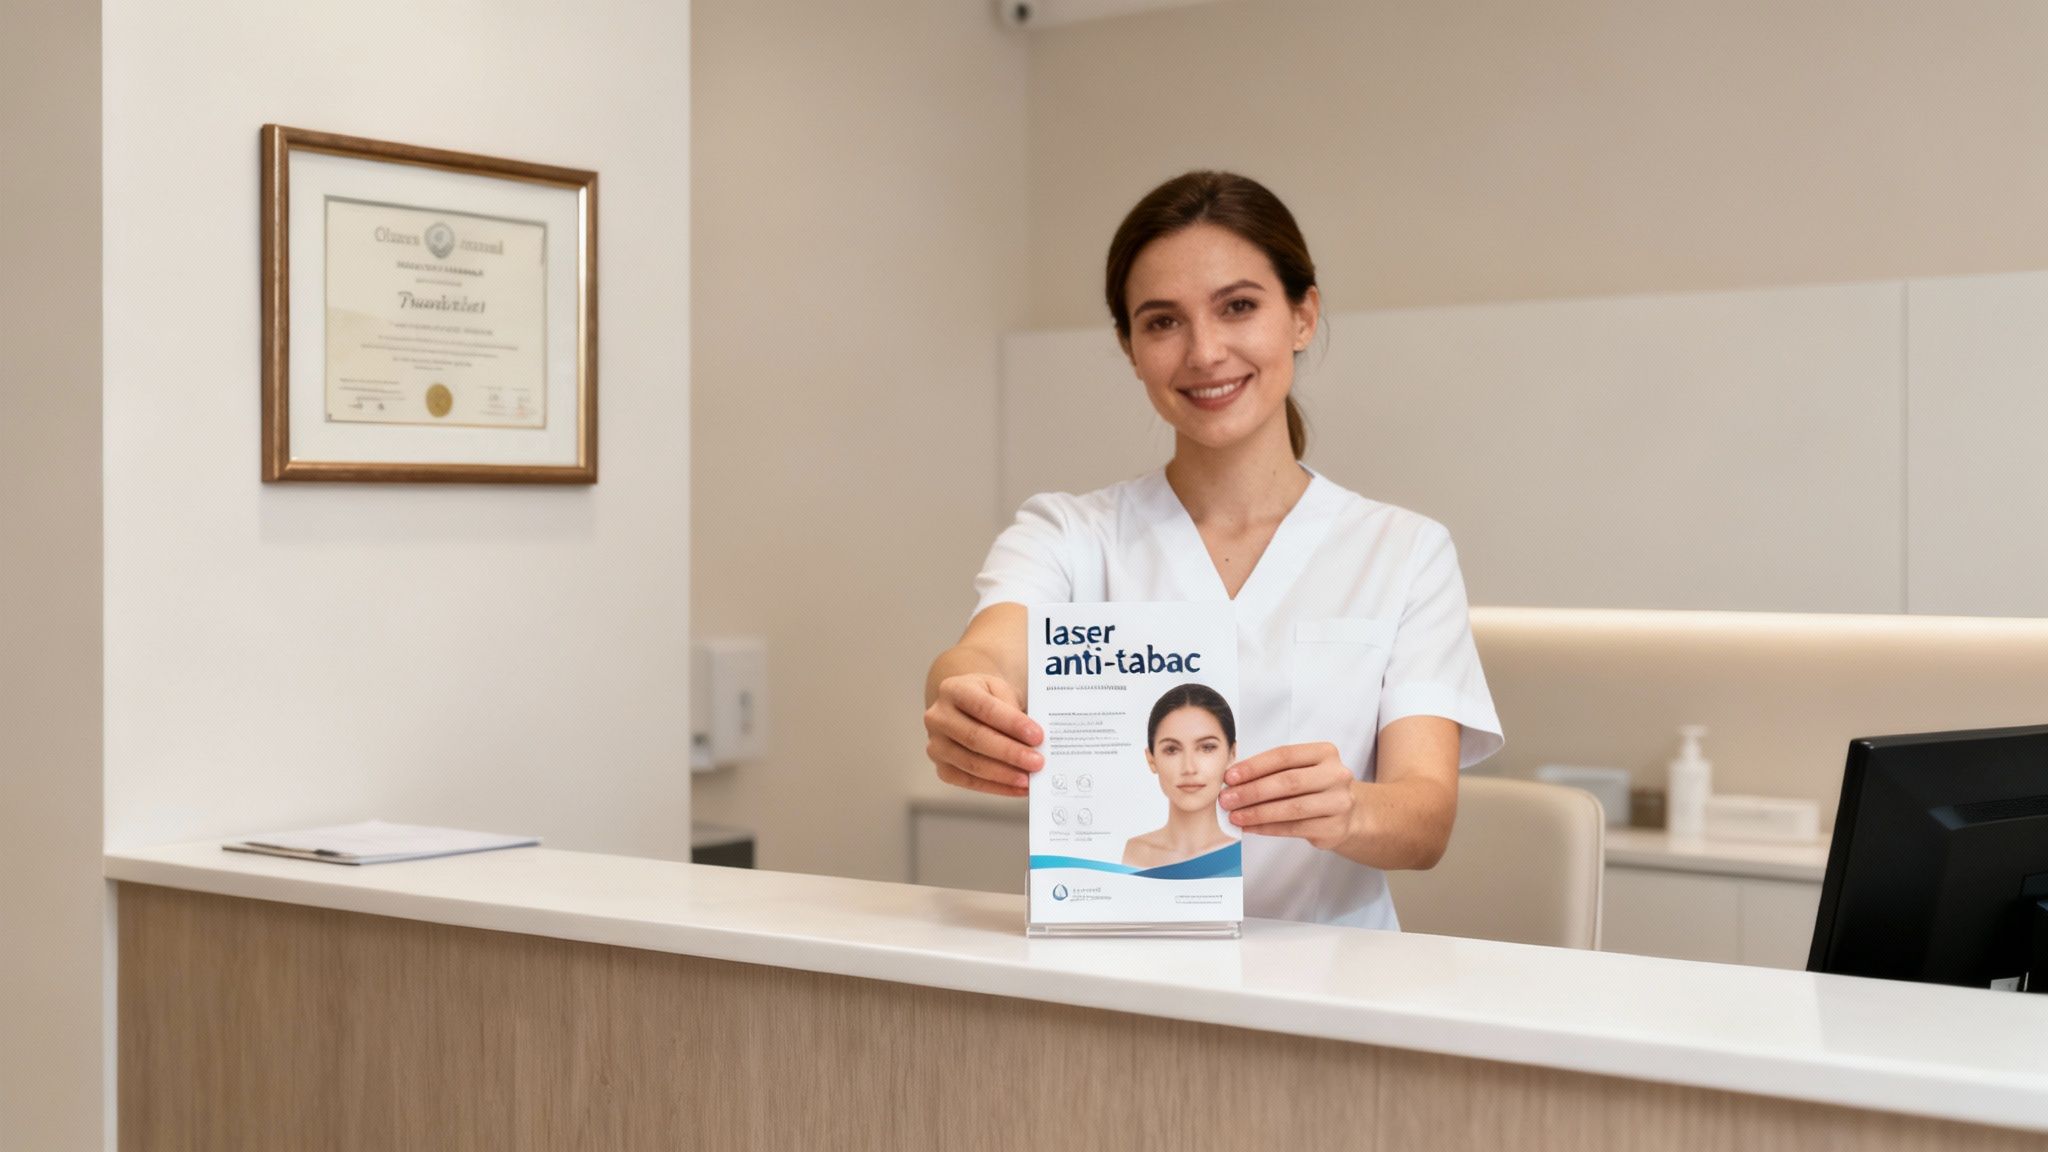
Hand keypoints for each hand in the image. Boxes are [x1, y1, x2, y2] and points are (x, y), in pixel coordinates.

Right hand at [923, 673, 1042, 797]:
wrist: (965, 709)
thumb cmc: (987, 698)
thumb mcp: (1000, 690)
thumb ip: (1013, 709)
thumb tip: (1032, 741)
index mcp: (953, 690)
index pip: (984, 708)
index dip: (1012, 723)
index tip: (1037, 736)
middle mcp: (938, 717)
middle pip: (976, 737)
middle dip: (1010, 752)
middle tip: (1037, 761)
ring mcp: (936, 745)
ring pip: (971, 763)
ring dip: (1004, 774)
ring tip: (1029, 778)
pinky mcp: (941, 767)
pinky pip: (969, 782)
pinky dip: (996, 787)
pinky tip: (1017, 787)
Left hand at [1218, 742, 1359, 850]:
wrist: (1348, 812)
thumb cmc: (1315, 786)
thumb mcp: (1302, 769)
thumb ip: (1274, 771)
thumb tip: (1234, 782)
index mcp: (1325, 753)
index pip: (1284, 756)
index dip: (1254, 766)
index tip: (1230, 777)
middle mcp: (1336, 775)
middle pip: (1288, 782)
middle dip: (1252, 791)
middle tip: (1227, 799)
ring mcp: (1338, 802)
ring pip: (1291, 808)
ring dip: (1257, 813)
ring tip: (1234, 816)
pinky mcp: (1334, 827)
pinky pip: (1294, 828)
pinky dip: (1268, 828)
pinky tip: (1250, 827)